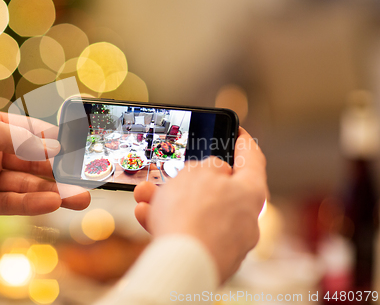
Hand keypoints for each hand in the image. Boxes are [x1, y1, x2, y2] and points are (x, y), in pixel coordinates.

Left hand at [0, 105, 89, 230]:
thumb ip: (20, 139)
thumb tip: (51, 145)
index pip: (29, 134)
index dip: (53, 142)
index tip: (76, 150)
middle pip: (32, 163)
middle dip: (59, 171)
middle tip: (85, 180)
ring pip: (27, 186)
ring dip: (54, 191)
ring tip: (79, 198)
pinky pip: (12, 203)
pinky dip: (33, 203)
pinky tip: (53, 203)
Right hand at [133, 128, 266, 281]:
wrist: (180, 265)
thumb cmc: (193, 214)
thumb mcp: (197, 172)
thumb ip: (208, 165)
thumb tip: (214, 172)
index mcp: (251, 192)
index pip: (253, 159)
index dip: (243, 141)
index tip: (236, 131)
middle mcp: (244, 218)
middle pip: (219, 189)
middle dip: (188, 178)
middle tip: (173, 170)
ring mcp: (226, 241)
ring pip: (196, 212)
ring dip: (168, 201)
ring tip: (144, 194)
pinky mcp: (207, 257)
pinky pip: (188, 232)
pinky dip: (168, 222)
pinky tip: (145, 214)